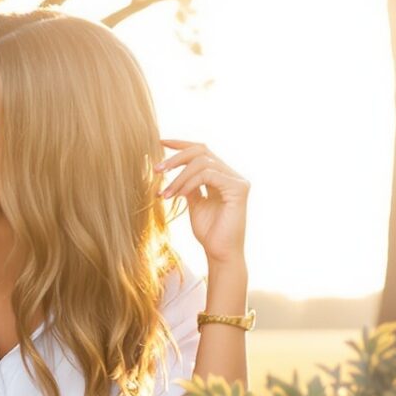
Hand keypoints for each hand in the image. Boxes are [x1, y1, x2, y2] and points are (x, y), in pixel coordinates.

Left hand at [158, 139, 249, 263]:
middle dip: (176, 157)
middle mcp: (232, 175)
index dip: (180, 144)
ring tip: (165, 194)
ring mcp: (237, 180)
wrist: (219, 253)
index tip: (159, 142)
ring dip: (178, 177)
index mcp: (222, 175)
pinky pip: (208, 175)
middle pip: (202, 150)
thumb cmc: (209, 232)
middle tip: (156, 170)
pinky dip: (189, 183)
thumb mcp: (194, 202)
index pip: (202, 151)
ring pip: (202, 162)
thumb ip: (188, 185)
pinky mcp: (239, 189)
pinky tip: (178, 196)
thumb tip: (172, 169)